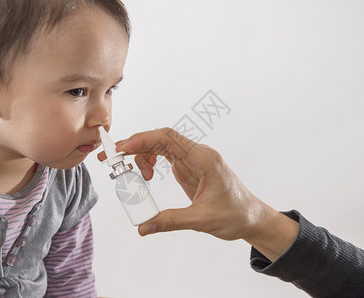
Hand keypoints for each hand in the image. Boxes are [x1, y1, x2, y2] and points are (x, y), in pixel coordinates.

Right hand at [97, 128, 298, 260]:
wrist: (251, 218)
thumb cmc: (236, 214)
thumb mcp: (202, 219)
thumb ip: (171, 221)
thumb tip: (143, 226)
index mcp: (204, 158)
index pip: (168, 138)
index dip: (142, 140)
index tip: (121, 149)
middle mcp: (198, 154)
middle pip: (160, 139)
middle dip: (134, 145)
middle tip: (112, 158)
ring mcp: (193, 160)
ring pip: (160, 146)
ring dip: (141, 155)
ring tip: (129, 174)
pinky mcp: (190, 168)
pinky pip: (165, 157)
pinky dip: (150, 162)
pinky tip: (146, 176)